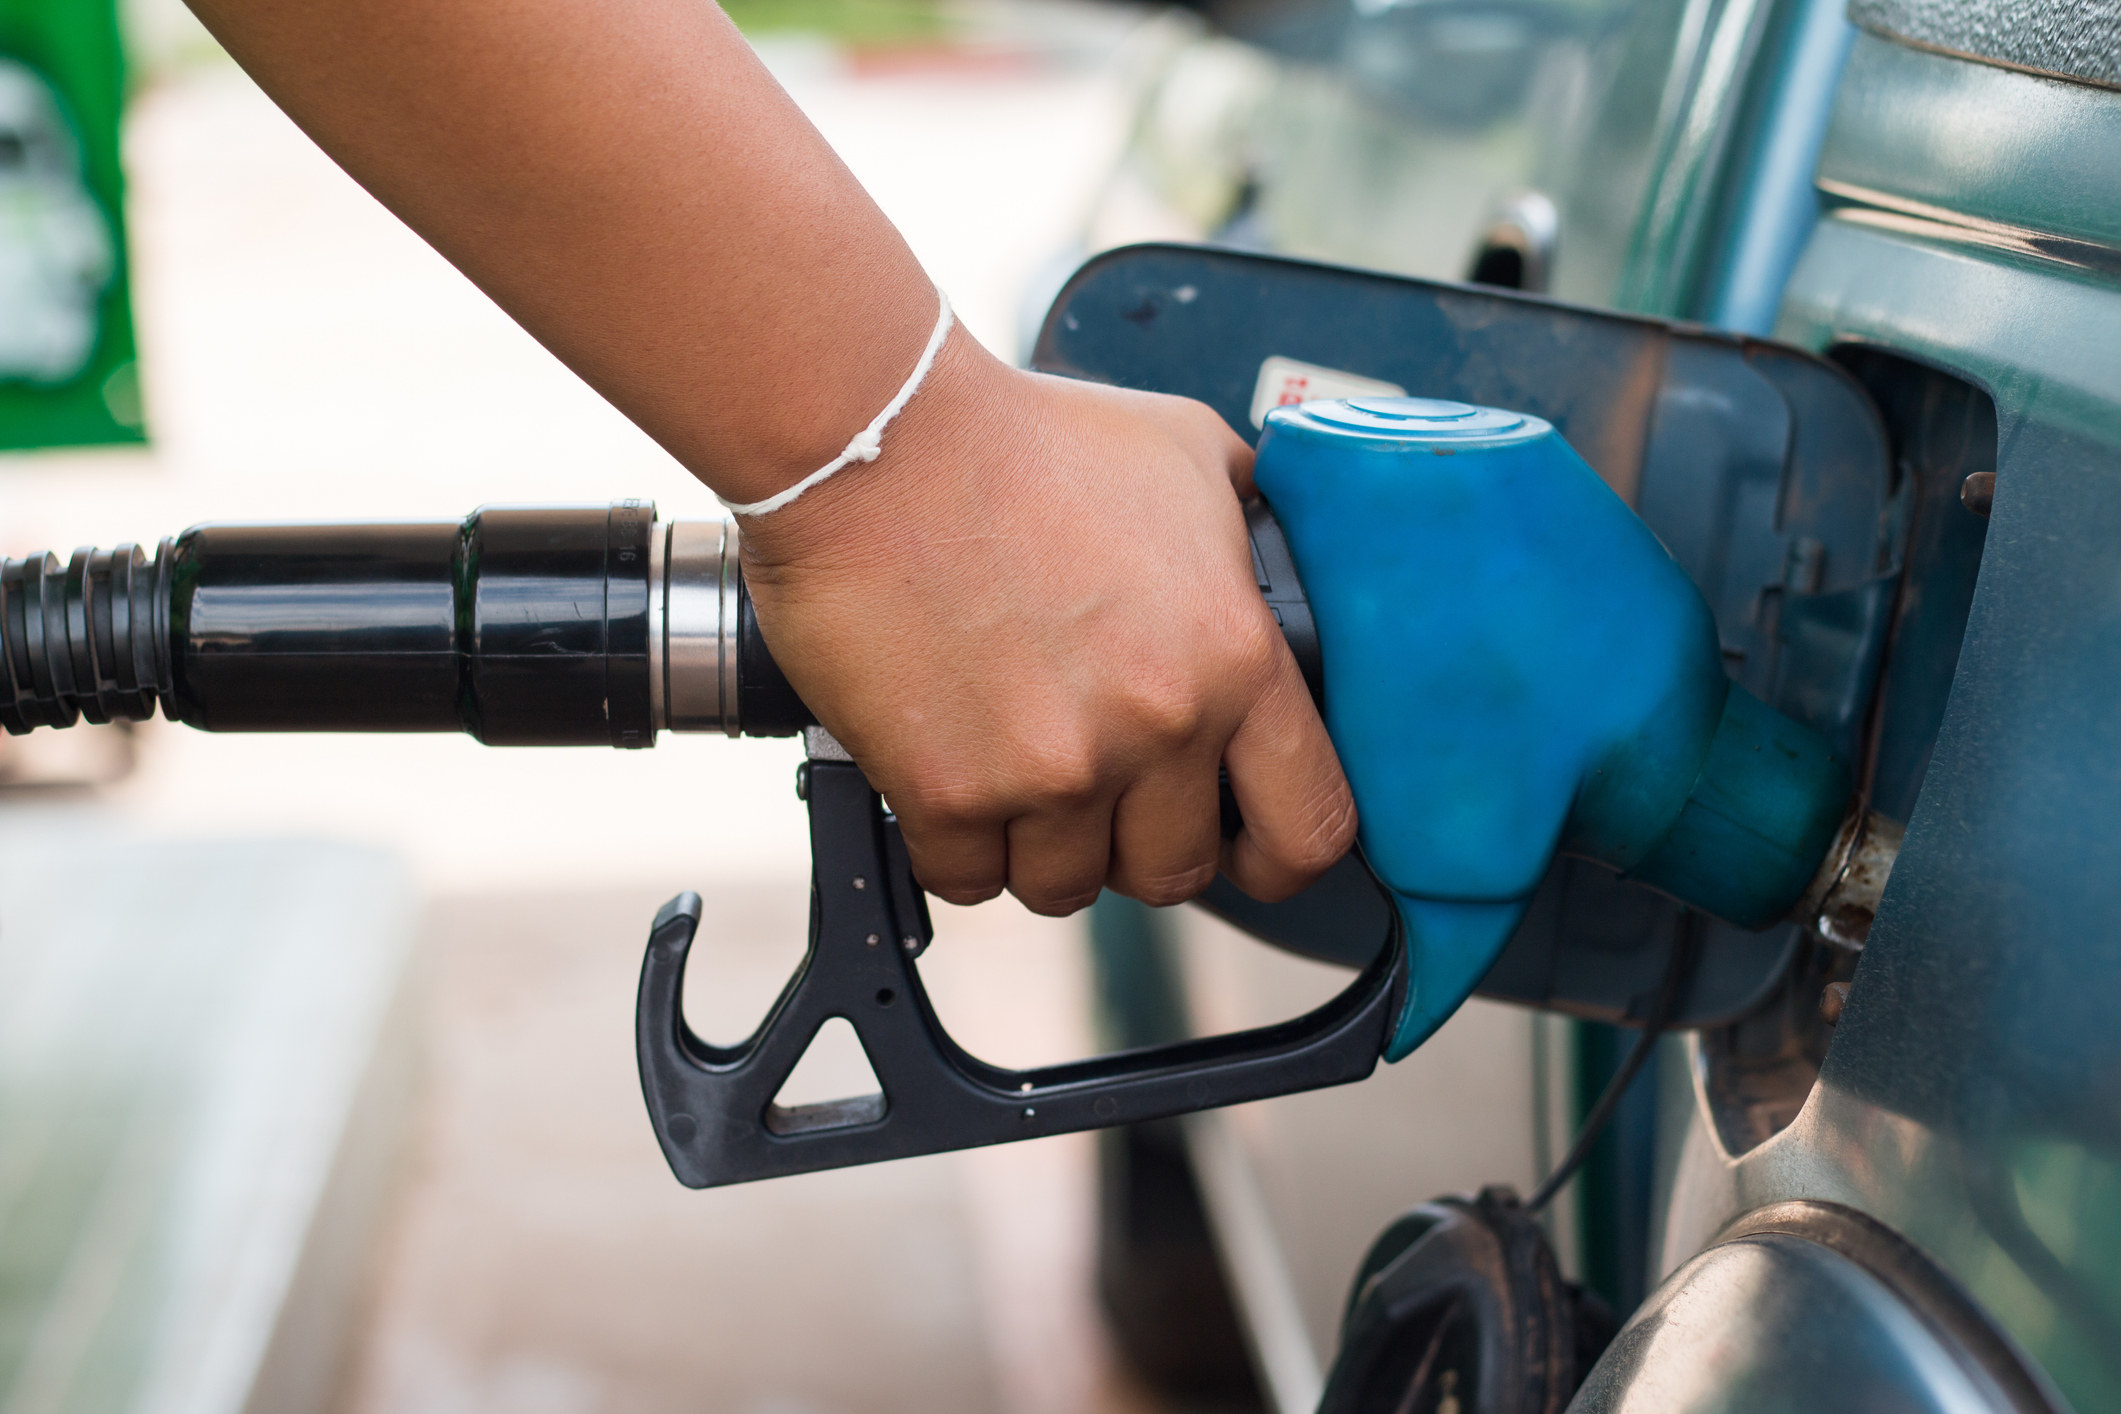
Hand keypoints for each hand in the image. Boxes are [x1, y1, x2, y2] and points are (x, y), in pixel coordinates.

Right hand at [738, 328, 1356, 915]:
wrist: (879, 442)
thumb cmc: (1022, 437)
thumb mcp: (1186, 453)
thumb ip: (1245, 528)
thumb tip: (1267, 560)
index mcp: (1233, 656)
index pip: (1309, 825)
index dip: (1280, 853)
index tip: (1249, 848)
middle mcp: (1155, 727)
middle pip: (1175, 872)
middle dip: (1140, 843)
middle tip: (1103, 789)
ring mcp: (1052, 769)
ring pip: (1067, 887)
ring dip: (1045, 846)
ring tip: (1018, 773)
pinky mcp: (949, 791)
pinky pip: (968, 877)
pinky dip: (958, 845)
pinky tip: (953, 779)